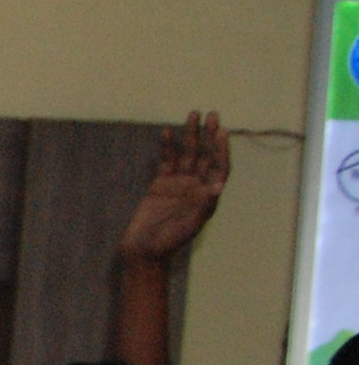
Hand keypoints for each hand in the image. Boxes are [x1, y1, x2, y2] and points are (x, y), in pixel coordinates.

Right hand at [119, 111, 228, 264]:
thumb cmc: (167, 243)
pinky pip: (167, 160)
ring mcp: (179, 183)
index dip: (222, 149)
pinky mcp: (160, 184)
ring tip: (193, 114)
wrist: (142, 250)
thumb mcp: (188, 226)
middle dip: (210, 135)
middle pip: (207, 155)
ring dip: (191, 134)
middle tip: (213, 115)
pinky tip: (166, 132)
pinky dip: (167, 147)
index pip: (220, 166)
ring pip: (188, 153)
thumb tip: (219, 186)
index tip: (221, 131)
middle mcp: (197, 186)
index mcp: (208, 195)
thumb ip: (203, 205)